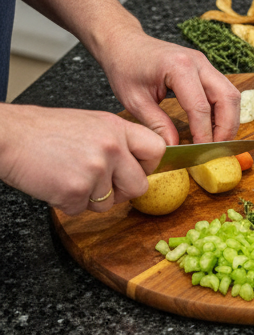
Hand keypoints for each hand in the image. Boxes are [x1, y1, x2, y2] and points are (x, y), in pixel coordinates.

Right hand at [0, 104, 165, 213]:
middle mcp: (111, 147)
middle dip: (121, 192)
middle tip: (97, 182)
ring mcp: (95, 169)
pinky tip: (54, 182)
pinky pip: (83, 209)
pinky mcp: (76, 189)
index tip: (136, 169)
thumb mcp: (88, 124)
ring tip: (66, 174)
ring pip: (110, 204)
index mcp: (115, 128)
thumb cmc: (41, 131)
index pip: (157, 149)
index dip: (149, 165)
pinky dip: (68, 202)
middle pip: (140, 186)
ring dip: (90, 198)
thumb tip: (137, 166)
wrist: (5, 135)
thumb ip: (116, 143)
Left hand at [98, 27, 240, 145]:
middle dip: (226, 129)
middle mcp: (198, 62)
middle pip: (227, 99)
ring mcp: (205, 64)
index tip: (200, 154)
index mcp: (178, 67)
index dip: (203, 135)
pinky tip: (213, 127)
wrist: (123, 42)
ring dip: (229, 121)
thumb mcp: (135, 100)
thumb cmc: (125, 67)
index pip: (200, 108)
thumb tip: (175, 148)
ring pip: (232, 96)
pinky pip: (225, 93)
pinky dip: (224, 113)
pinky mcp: (206, 69)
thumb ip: (158, 125)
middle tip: (215, 150)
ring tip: (216, 141)